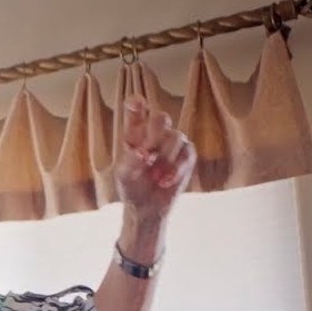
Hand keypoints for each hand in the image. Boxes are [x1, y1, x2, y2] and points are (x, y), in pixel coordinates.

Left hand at [113, 96, 194, 219]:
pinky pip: (188, 152)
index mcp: (134, 135)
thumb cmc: (131, 187)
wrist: (147, 207)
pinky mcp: (186, 157)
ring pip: (176, 136)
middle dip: (156, 131)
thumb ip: (130, 162)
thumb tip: (142, 153)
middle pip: (161, 118)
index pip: (136, 114)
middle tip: (147, 152)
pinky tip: (165, 181)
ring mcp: (172, 144)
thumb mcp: (124, 176)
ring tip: (154, 177)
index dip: (137, 106)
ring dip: (165, 157)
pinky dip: (176, 168)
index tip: (136, 102)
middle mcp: (154, 135)